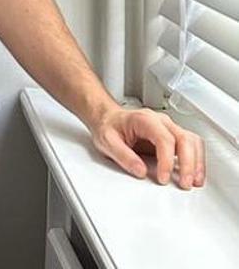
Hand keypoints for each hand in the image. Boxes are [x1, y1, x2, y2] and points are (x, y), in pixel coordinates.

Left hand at [89, 105, 205, 189]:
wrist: (108, 118)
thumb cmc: (108, 126)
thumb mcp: (107, 141)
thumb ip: (124, 156)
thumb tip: (141, 171)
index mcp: (144, 119)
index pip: (164, 139)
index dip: (167, 161)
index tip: (163, 178)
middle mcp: (160, 121)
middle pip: (184, 139)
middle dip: (188, 164)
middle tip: (184, 184)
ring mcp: (168, 127)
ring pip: (192, 141)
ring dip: (196, 162)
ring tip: (194, 181)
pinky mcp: (172, 136)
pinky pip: (191, 145)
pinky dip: (196, 160)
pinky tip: (194, 174)